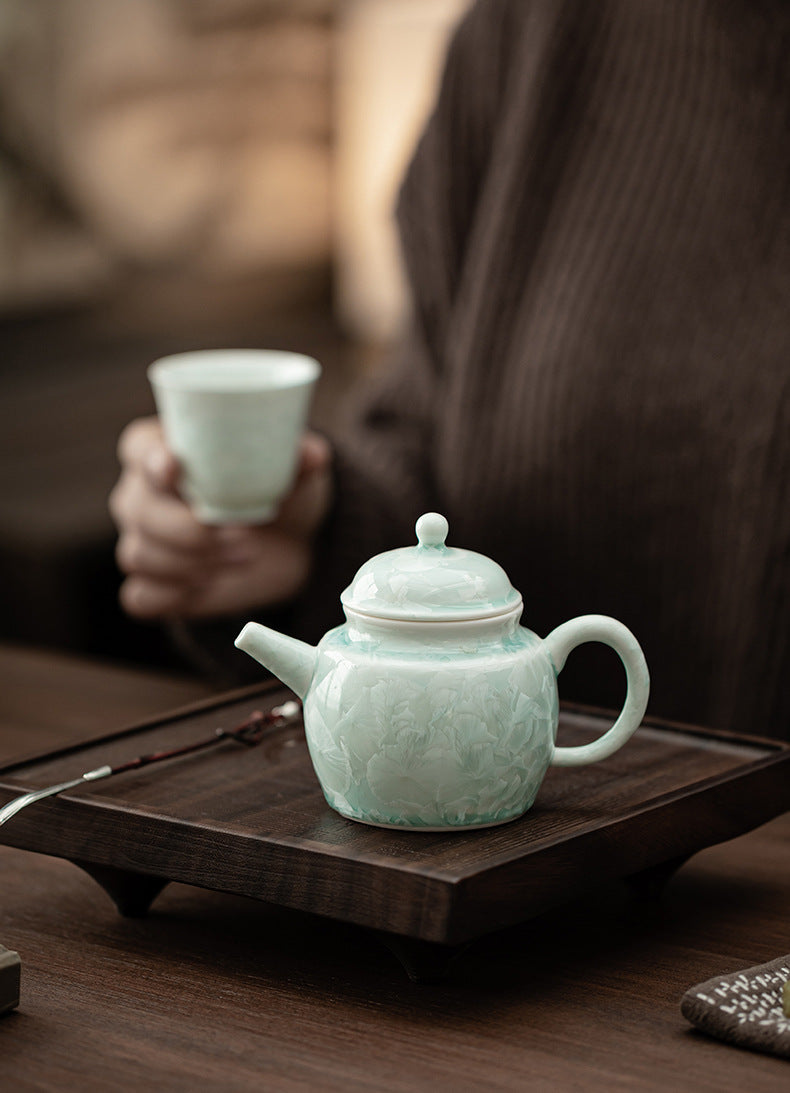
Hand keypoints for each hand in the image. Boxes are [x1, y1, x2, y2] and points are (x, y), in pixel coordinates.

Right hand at [109, 417, 331, 618]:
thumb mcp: (295, 472)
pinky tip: (210, 584)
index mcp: (165, 449)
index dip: (151, 459)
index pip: (140, 447)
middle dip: (191, 529)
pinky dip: (175, 596)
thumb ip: (299, 459)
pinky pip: (141, 596)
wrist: (290, 544)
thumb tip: (313, 455)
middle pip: (139, 510)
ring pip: (140, 555)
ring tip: (244, 557)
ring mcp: (142, 539)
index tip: (172, 467)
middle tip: (245, 538)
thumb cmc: (279, 493)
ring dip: (193, 563)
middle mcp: (141, 493)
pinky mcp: (153, 585)